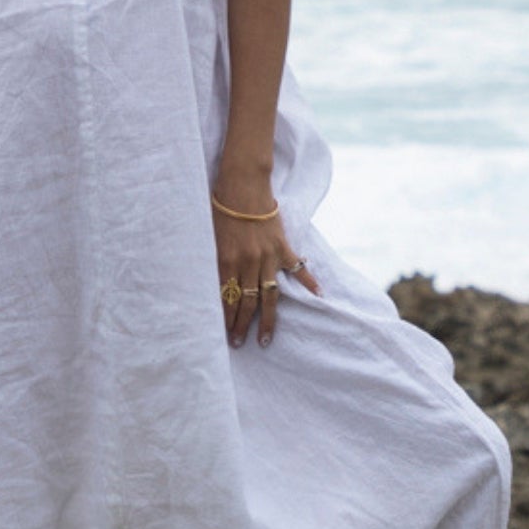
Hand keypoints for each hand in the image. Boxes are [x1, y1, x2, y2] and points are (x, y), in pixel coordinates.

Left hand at [213, 198, 320, 347]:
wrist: (243, 185)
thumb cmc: (220, 208)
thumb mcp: (210, 237)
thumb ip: (215, 262)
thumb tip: (214, 285)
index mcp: (227, 260)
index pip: (227, 297)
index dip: (225, 318)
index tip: (224, 334)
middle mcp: (248, 262)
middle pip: (247, 302)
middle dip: (242, 325)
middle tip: (239, 343)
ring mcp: (268, 256)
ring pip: (269, 295)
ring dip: (268, 319)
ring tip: (266, 338)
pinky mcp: (282, 246)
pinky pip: (297, 269)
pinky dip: (309, 282)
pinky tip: (318, 297)